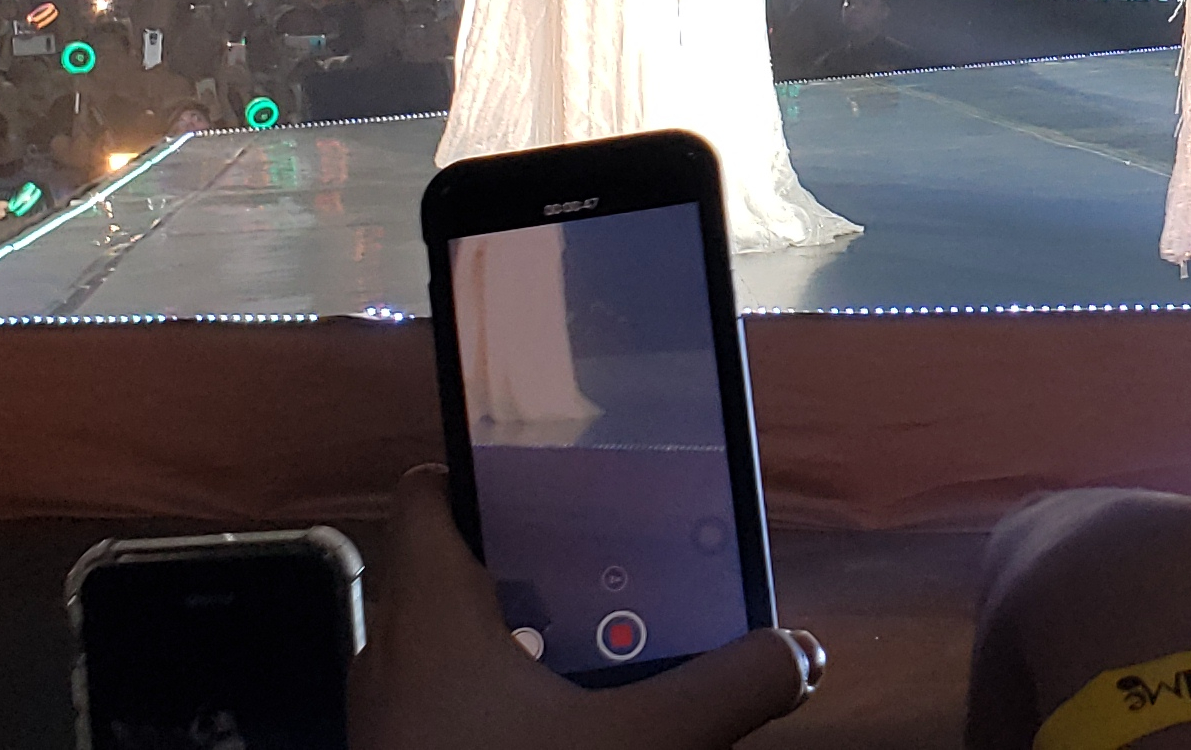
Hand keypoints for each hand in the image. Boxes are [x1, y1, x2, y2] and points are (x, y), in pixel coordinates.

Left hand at [352, 466, 819, 749]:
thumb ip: (726, 690)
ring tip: (606, 654)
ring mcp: (393, 717)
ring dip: (527, 644)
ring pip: (459, 647)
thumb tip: (797, 651)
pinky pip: (454, 707)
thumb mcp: (637, 743)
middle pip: (459, 571)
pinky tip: (571, 729)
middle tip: (613, 569)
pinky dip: (507, 705)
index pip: (426, 492)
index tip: (551, 474)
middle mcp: (394, 652)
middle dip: (539, 567)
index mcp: (429, 609)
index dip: (482, 468)